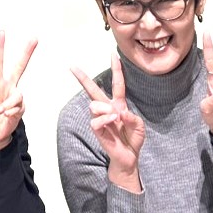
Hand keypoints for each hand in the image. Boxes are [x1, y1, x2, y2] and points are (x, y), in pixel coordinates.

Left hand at [0, 32, 35, 151]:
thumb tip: (1, 109)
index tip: (2, 33)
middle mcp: (7, 87)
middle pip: (19, 67)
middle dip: (27, 53)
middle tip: (34, 38)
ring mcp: (15, 97)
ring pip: (18, 94)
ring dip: (9, 104)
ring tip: (1, 112)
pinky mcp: (20, 108)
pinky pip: (19, 108)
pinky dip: (11, 113)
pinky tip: (6, 117)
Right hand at [71, 56, 145, 190]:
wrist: (129, 157)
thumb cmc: (133, 139)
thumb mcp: (139, 126)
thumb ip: (132, 118)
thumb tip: (118, 113)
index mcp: (119, 104)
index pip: (117, 84)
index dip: (116, 69)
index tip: (113, 55)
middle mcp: (108, 109)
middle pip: (93, 90)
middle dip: (83, 78)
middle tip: (73, 67)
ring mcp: (101, 118)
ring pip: (94, 104)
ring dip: (105, 108)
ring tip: (115, 117)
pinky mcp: (96, 130)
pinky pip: (95, 120)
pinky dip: (105, 119)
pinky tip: (112, 121)